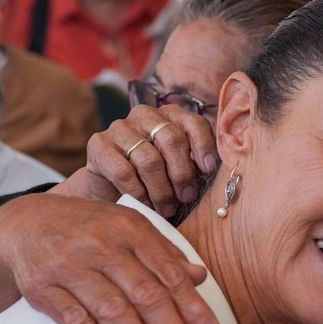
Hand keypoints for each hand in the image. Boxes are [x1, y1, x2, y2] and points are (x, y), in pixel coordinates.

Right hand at [0, 194, 219, 323]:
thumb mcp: (127, 229)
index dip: (192, 308)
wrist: (23, 225)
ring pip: (112, 310)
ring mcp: (69, 267)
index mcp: (130, 230)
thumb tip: (200, 277)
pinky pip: (74, 319)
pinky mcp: (42, 288)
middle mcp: (101, 247)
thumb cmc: (89, 230)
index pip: (168, 274)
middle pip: (144, 295)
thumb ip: (164, 253)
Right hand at [58, 105, 217, 217]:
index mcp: (171, 115)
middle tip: (186, 198)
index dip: (204, 147)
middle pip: (171, 139)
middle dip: (182, 174)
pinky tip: (145, 204)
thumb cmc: (157, 180)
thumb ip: (198, 164)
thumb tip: (225, 172)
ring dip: (161, 189)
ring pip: (149, 159)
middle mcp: (145, 115)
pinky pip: (124, 171)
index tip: (208, 171)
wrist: (112, 189)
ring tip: (167, 208)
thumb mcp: (181, 169)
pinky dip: (139, 193)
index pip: (194, 122)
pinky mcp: (98, 144)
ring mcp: (120, 127)